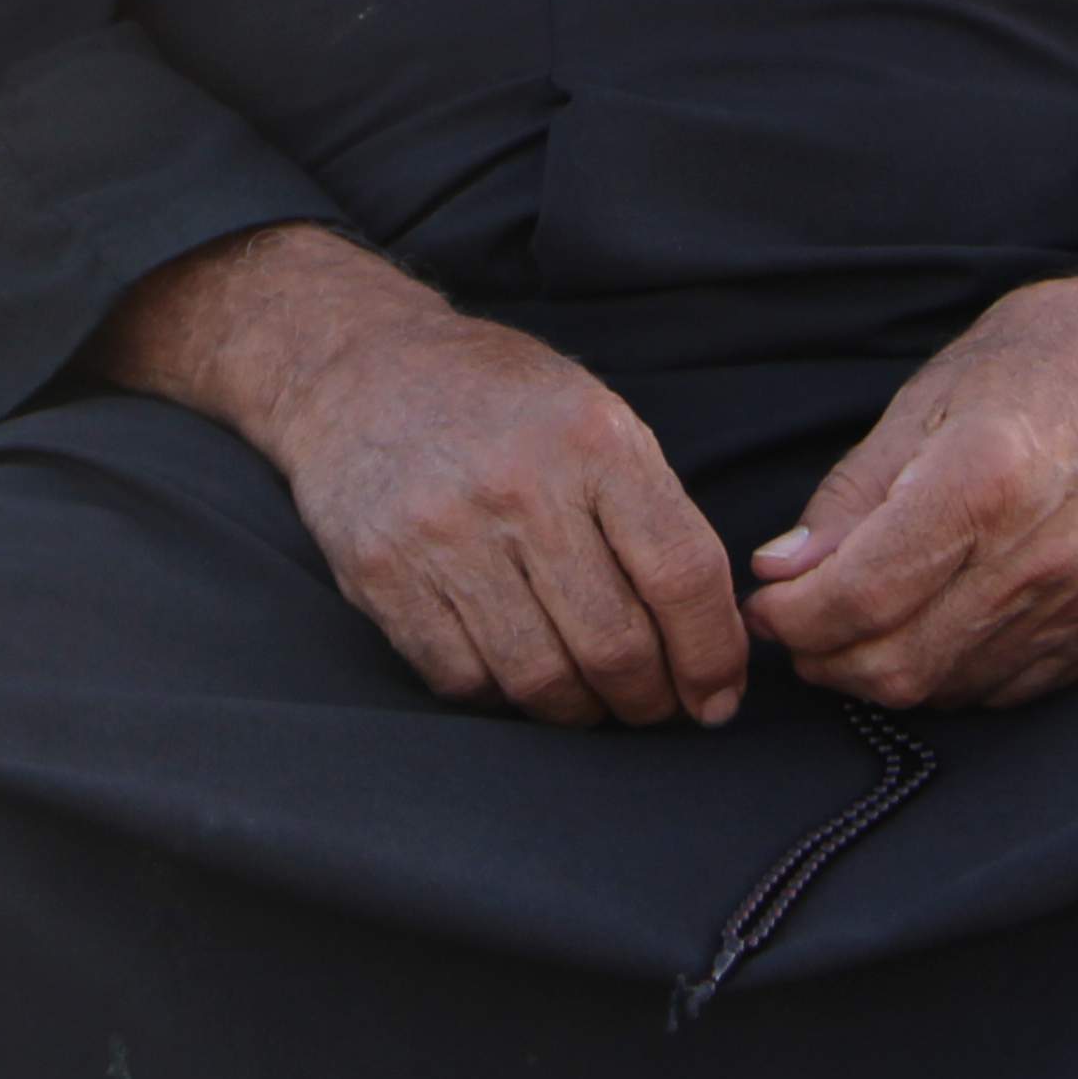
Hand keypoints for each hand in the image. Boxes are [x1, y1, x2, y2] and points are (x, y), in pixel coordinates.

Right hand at [91, 226, 747, 730]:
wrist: (360, 368)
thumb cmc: (499, 401)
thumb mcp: (595, 416)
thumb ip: (652, 512)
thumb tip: (710, 634)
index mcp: (595, 440)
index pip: (681, 574)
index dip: (711, 653)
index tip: (717, 695)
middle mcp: (521, 487)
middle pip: (614, 644)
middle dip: (650, 700)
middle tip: (656, 707)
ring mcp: (444, 535)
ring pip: (540, 679)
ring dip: (580, 710)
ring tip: (591, 699)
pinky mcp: (383, 575)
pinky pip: (464, 680)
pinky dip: (503, 696)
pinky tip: (518, 673)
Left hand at [742, 244, 1077, 711]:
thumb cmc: (1052, 354)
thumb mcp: (931, 396)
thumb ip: (854, 495)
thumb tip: (784, 572)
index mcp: (986, 481)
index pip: (861, 597)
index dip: (792, 618)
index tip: (766, 603)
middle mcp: (1042, 556)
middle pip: (898, 664)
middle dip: (826, 656)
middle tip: (800, 621)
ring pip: (949, 688)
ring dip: (883, 671)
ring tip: (859, 622)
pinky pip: (1008, 688)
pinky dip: (950, 673)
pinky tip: (933, 627)